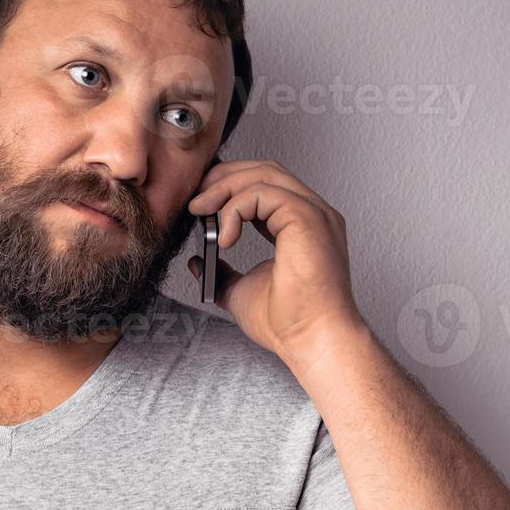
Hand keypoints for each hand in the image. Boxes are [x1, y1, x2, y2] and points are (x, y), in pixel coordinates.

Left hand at [185, 158, 367, 368]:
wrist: (311, 340)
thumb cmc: (290, 323)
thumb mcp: (242, 291)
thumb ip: (223, 273)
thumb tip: (199, 262)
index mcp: (302, 227)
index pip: (267, 185)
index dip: (231, 186)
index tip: (202, 203)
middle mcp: (313, 214)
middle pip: (265, 170)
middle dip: (225, 178)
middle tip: (196, 199)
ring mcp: (314, 213)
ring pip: (264, 174)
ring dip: (225, 188)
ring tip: (200, 211)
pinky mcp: (306, 217)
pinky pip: (262, 193)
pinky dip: (235, 208)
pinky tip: (225, 236)